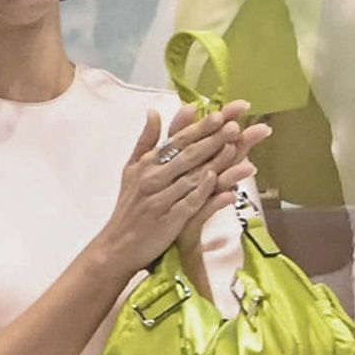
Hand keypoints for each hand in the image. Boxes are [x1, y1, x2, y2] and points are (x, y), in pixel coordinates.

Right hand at [100, 102, 267, 274]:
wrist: (118, 244)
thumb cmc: (129, 205)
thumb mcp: (132, 169)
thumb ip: (146, 141)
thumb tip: (153, 110)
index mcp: (148, 163)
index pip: (177, 141)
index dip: (200, 128)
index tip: (220, 115)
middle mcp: (154, 178)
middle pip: (189, 155)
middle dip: (213, 139)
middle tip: (235, 126)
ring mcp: (162, 198)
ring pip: (193, 177)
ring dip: (216, 162)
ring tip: (237, 149)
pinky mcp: (169, 219)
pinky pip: (191, 203)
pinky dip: (206, 192)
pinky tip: (224, 185)